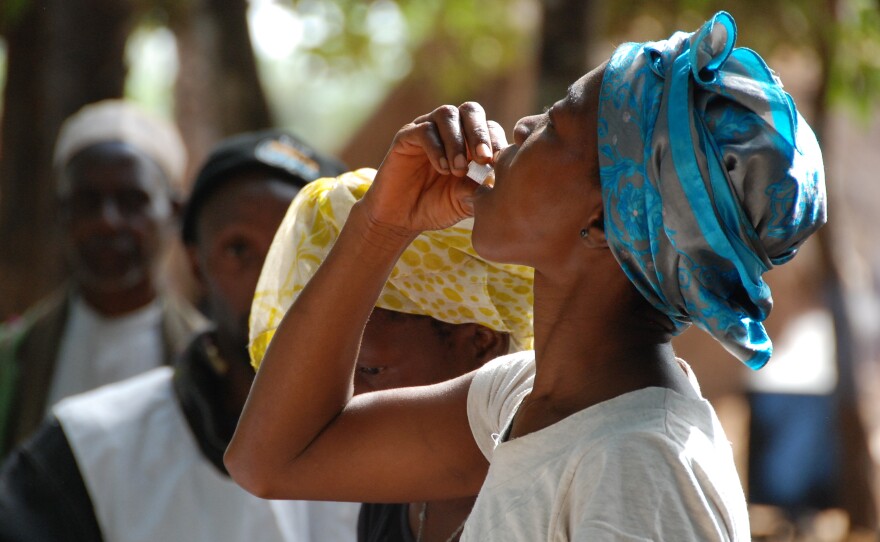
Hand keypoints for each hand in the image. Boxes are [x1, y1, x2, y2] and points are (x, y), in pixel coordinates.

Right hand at [362, 102, 507, 233]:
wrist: (401, 218)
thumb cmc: (437, 207)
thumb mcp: (464, 201)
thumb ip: (480, 190)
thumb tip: (497, 180)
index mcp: (470, 142)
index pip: (489, 127)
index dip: (496, 140)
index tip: (498, 162)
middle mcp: (451, 130)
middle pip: (471, 110)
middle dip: (480, 132)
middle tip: (483, 157)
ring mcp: (428, 130)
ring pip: (447, 114)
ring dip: (457, 141)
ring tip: (458, 170)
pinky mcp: (406, 137)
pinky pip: (423, 130)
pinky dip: (436, 148)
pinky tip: (441, 169)